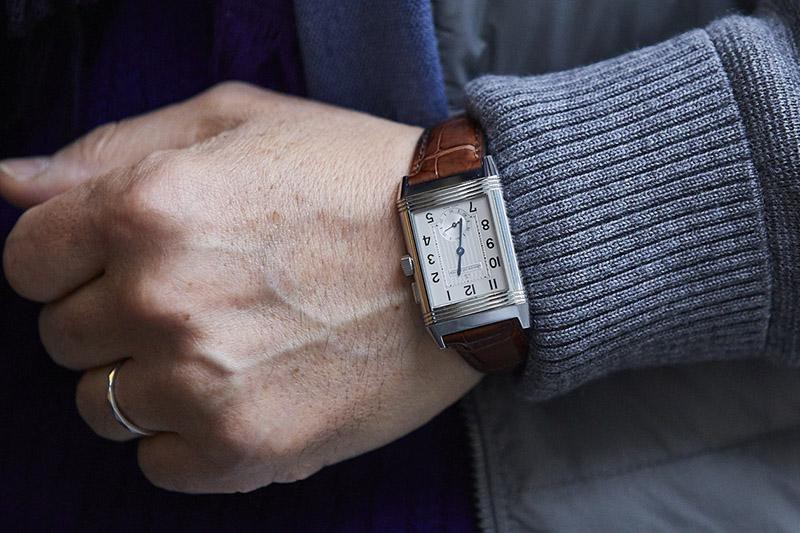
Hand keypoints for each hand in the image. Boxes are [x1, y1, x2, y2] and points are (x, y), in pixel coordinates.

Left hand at [1, 82, 480, 492]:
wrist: (464, 253)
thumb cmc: (356, 178)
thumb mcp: (238, 121)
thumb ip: (111, 149)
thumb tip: (12, 185)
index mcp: (147, 209)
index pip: (28, 260)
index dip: (70, 256)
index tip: (118, 258)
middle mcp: (163, 301)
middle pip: (64, 336)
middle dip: (113, 313)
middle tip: (196, 294)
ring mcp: (205, 385)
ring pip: (102, 406)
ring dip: (148, 377)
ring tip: (224, 345)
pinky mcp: (250, 449)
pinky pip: (159, 464)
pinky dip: (187, 435)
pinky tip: (242, 392)